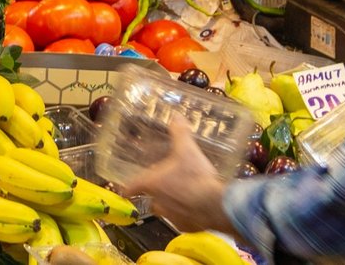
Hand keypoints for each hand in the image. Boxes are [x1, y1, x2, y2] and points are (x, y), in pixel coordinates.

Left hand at [123, 118, 234, 234]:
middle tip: (165, 186)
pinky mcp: (188, 228)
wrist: (218, 206)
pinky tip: (198, 208)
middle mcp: (158, 203)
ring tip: (184, 195)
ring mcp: (173, 218)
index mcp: (152, 184)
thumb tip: (176, 116)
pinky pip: (184, 221)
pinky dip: (188, 216)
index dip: (128, 188)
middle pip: (150, 201)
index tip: (126, 189)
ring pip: (167, 212)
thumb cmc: (197, 177)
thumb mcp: (187, 150)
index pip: (131, 188)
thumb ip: (180, 133)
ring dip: (172, 205)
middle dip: (155, 195)